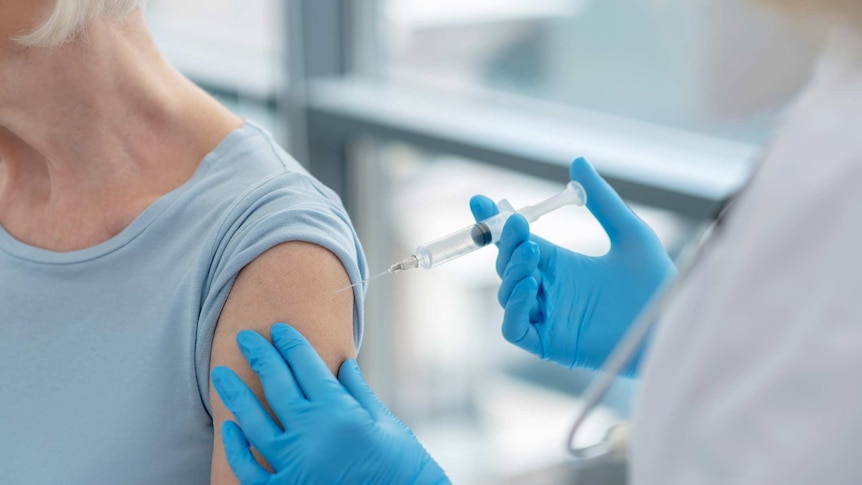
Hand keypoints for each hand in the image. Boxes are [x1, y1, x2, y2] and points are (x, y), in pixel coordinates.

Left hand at [211, 323, 448, 484]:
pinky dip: (237, 448)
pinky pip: (250, 469)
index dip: (291, 343)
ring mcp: (293, 465)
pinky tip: (232, 427)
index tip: (279, 328)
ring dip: (235, 394)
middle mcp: (311, 435)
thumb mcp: (385, 423)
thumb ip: (358, 392)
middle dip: (260, 356)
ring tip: (220, 374)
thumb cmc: (401, 466)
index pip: (306, 365)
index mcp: (339, 412)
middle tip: (245, 337)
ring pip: (253, 422)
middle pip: (276, 385)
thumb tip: (343, 363)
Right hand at [470, 157, 675, 371]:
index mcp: (561, 266)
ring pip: (507, 294)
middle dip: (506, 243)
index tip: (482, 201)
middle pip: (507, 265)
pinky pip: (514, 328)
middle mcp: (549, 291)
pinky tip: (531, 286)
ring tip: (533, 251)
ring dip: (511, 271)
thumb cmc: (655, 282)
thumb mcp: (629, 232)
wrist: (670, 321)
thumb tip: (577, 161)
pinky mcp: (549, 344)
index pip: (517, 242)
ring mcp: (547, 318)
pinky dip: (514, 308)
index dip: (497, 224)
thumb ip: (602, 200)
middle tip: (518, 224)